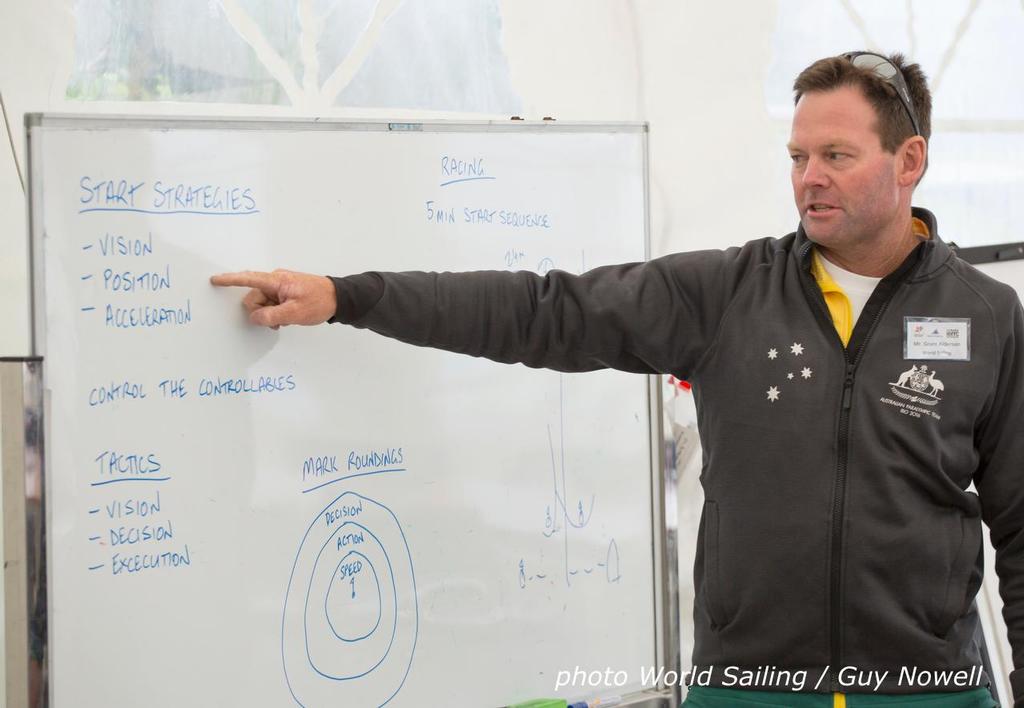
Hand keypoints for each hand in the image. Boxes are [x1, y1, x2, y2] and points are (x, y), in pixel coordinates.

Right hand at [209, 269, 336, 328]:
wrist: (339, 298)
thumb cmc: (319, 302)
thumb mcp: (295, 314)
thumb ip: (271, 316)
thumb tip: (255, 317)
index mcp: (277, 281)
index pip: (249, 279)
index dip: (230, 280)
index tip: (215, 280)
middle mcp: (275, 280)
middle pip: (253, 297)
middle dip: (260, 312)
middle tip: (276, 322)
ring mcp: (279, 286)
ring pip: (262, 303)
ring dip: (268, 314)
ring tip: (284, 321)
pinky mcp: (284, 292)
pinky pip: (270, 303)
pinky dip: (274, 312)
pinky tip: (285, 318)